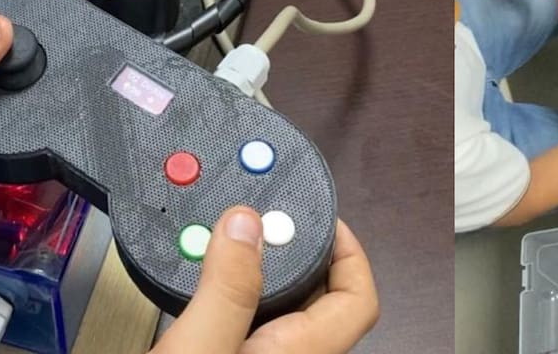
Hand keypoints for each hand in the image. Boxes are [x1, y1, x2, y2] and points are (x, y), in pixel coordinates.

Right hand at [150, 212, 378, 353]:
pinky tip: (204, 290)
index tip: (323, 218)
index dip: (350, 251)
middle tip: (267, 218)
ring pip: (280, 312)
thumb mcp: (198, 347)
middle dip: (297, 250)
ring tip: (231, 241)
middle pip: (319, 298)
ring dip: (259, 272)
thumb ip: (226, 287)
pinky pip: (247, 326)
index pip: (358, 298)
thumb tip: (246, 224)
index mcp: (300, 353)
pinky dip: (230, 297)